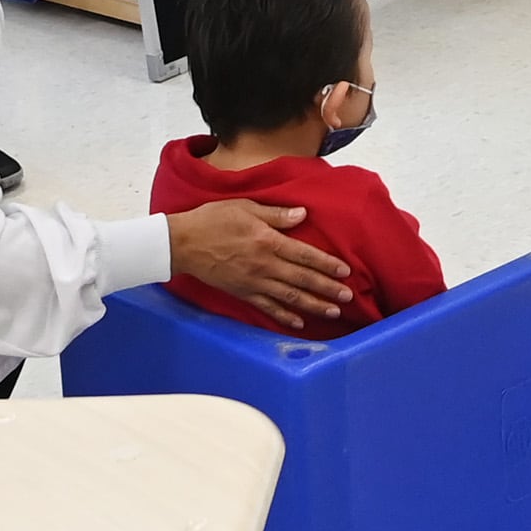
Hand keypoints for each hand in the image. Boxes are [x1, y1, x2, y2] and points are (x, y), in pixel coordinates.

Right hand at [166, 197, 348, 330]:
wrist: (182, 243)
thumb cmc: (213, 220)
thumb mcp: (246, 207)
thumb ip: (275, 214)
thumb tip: (302, 214)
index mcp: (267, 241)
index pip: (305, 255)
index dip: (327, 264)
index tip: (345, 272)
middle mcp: (264, 265)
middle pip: (302, 279)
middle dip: (327, 289)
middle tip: (348, 297)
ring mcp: (253, 282)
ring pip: (289, 297)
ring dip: (313, 305)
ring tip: (333, 312)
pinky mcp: (242, 293)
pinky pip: (267, 307)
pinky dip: (284, 316)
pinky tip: (299, 322)